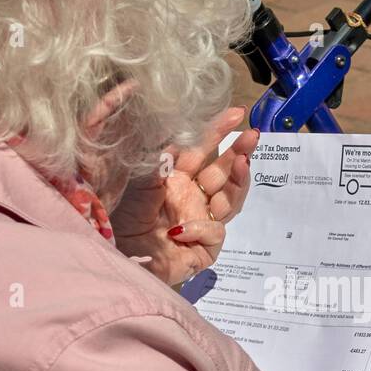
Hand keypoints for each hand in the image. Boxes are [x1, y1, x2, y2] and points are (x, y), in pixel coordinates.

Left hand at [110, 107, 258, 284]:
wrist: (117, 257)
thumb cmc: (122, 220)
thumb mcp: (140, 182)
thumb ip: (162, 161)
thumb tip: (179, 135)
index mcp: (176, 180)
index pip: (203, 152)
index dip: (219, 133)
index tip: (237, 113)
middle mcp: (192, 199)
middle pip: (223, 174)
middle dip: (240, 154)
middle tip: (253, 136)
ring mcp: (201, 223)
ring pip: (230, 201)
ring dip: (238, 182)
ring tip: (242, 163)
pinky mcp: (205, 249)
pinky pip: (214, 232)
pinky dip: (200, 228)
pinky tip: (181, 230)